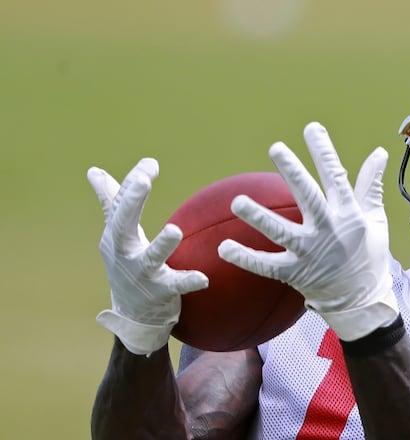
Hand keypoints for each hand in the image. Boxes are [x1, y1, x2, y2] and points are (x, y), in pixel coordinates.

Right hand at [88, 158, 207, 355]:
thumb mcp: (116, 235)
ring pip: (150, 258)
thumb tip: (94, 171)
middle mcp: (124, 253)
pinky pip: (176, 286)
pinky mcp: (162, 291)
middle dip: (131, 202)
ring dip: (162, 244)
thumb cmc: (126, 265)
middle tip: (143, 180)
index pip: (119, 205)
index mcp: (115, 236)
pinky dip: (188, 281)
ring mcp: (142, 273)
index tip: (150, 164)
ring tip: (175, 230)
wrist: (133, 314)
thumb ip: (111, 202)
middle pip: (122, 225)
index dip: (132, 183)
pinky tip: (204, 278)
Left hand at [218, 122, 397, 340]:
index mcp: (348, 214)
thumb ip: (371, 185)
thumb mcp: (375, 219)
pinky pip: (266, 266)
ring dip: (258, 217)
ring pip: (281, 231)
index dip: (323, 152)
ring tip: (237, 201)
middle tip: (276, 148)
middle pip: (307, 196)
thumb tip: (379, 153)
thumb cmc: (369, 255)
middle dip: (292, 171)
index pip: (336, 177)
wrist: (362, 301)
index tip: (311, 129)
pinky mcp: (295, 273)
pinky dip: (246, 258)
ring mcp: (310, 253)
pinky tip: (224, 247)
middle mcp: (328, 230)